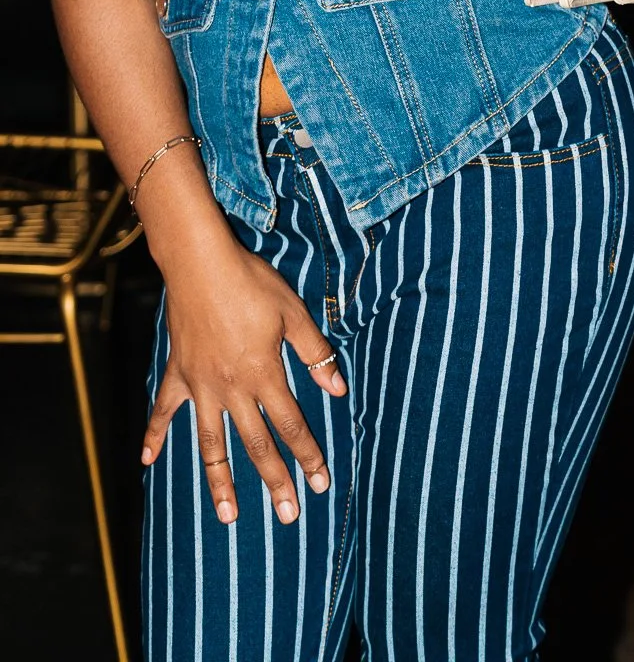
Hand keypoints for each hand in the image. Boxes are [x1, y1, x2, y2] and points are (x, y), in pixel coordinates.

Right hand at [141, 235, 347, 525]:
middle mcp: (232, 389)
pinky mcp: (178, 374)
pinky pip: (164, 411)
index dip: (308, 455)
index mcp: (264, 375)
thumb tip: (338, 389)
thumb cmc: (252, 284)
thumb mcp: (294, 313)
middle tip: (287, 517)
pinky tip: (148, 463)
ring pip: (211, 443)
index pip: (292, 425)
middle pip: (257, 445)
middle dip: (275, 481)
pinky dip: (155, 436)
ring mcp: (201, 386)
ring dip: (220, 480)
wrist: (200, 264)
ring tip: (227, 515)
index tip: (320, 484)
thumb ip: (315, 354)